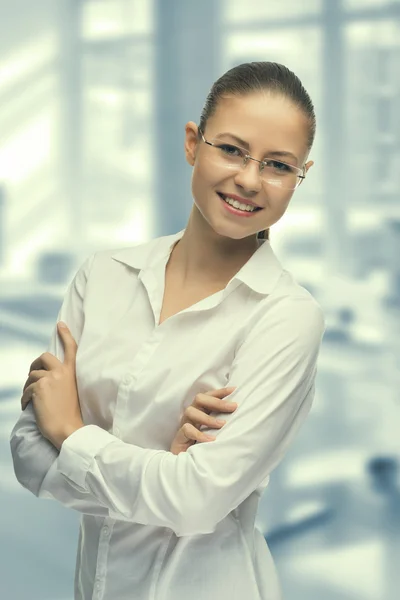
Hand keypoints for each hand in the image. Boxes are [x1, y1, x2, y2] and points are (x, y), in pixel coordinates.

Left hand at [20, 322, 83, 449]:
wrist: (68, 429)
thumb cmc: (71, 415)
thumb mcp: (71, 392)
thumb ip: (62, 381)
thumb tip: (45, 378)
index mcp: (72, 372)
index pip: (71, 349)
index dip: (66, 335)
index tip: (60, 325)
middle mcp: (61, 372)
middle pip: (43, 357)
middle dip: (35, 365)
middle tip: (33, 375)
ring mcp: (49, 379)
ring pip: (32, 377)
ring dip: (29, 389)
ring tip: (32, 402)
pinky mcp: (38, 388)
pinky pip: (26, 391)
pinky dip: (25, 400)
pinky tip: (30, 408)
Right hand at [170, 387, 237, 454]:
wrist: (186, 464)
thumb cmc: (203, 445)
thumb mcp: (214, 432)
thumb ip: (223, 423)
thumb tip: (242, 417)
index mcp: (200, 411)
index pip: (208, 396)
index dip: (220, 392)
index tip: (234, 390)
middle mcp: (192, 415)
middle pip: (199, 399)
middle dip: (217, 401)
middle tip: (233, 407)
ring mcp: (185, 425)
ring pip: (191, 411)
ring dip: (208, 417)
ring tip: (222, 424)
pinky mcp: (180, 437)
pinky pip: (187, 430)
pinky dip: (200, 434)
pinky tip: (211, 440)